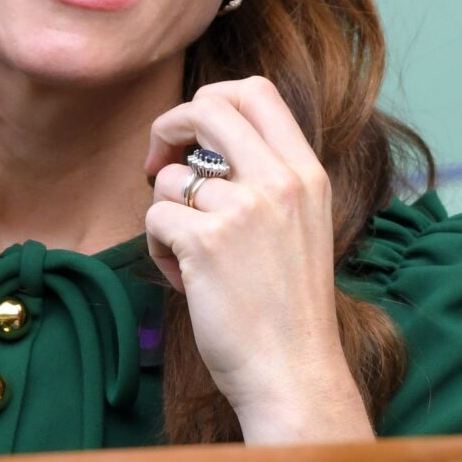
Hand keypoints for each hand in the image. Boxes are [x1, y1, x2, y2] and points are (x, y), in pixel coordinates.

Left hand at [143, 76, 373, 443]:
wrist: (294, 371)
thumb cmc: (289, 307)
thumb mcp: (303, 224)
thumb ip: (271, 179)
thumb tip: (210, 142)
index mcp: (307, 173)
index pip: (257, 91)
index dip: (212, 100)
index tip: (195, 136)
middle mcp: (281, 181)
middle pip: (208, 106)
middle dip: (169, 128)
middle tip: (159, 165)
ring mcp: (245, 210)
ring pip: (170, 176)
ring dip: (164, 212)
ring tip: (188, 254)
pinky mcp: (207, 243)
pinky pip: (154, 219)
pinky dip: (158, 250)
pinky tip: (184, 277)